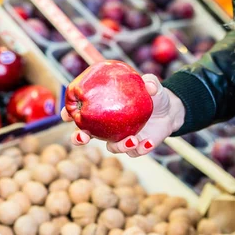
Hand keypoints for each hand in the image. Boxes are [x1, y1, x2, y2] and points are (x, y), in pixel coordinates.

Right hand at [61, 74, 184, 156]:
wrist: (169, 112)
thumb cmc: (154, 95)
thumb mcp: (153, 86)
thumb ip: (151, 83)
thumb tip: (148, 84)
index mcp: (103, 110)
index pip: (80, 111)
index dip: (69, 113)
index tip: (65, 114)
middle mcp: (107, 127)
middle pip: (86, 136)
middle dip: (79, 139)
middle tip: (83, 137)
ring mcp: (120, 139)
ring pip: (112, 148)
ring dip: (119, 146)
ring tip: (131, 140)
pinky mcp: (135, 148)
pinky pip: (135, 152)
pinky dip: (140, 148)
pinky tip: (147, 142)